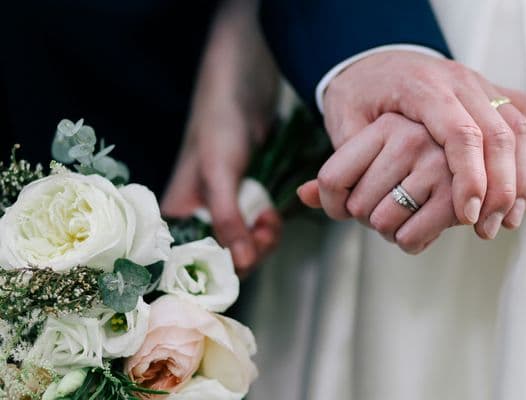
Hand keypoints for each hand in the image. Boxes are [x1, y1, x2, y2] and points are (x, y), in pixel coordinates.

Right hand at [161, 0, 280, 276]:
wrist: (245, 81)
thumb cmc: (220, 120)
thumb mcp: (219, 171)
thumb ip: (226, 218)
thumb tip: (240, 265)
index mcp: (175, 214)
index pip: (192, 262)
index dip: (221, 268)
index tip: (246, 257)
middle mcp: (195, 215)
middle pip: (221, 259)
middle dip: (248, 253)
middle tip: (264, 231)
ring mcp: (221, 208)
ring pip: (243, 246)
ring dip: (262, 240)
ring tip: (270, 219)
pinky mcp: (244, 199)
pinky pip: (256, 228)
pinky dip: (267, 227)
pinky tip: (272, 213)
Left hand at [298, 113, 457, 253]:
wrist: (457, 99)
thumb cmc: (403, 117)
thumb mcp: (355, 124)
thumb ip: (337, 166)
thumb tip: (304, 196)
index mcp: (387, 122)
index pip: (333, 180)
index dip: (331, 205)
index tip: (340, 211)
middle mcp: (416, 137)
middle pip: (358, 207)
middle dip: (366, 216)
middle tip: (384, 203)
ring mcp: (444, 163)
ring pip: (385, 223)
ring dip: (391, 231)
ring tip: (407, 211)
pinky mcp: (468, 191)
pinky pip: (414, 236)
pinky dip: (411, 242)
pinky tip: (422, 226)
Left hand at [324, 51, 525, 238]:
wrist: (380, 58)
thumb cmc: (362, 94)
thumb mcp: (343, 121)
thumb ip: (337, 160)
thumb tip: (310, 197)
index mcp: (421, 86)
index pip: (457, 132)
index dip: (469, 176)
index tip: (469, 214)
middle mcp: (457, 81)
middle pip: (496, 132)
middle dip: (501, 185)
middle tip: (489, 228)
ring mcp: (480, 84)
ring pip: (517, 128)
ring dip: (518, 177)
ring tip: (508, 220)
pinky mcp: (493, 92)